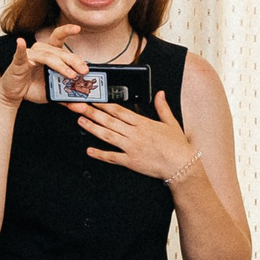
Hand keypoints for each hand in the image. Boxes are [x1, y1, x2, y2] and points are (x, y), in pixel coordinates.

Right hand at [0, 22, 87, 105]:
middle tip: (84, 70)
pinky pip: (21, 55)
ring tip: (71, 75)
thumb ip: (67, 96)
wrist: (14, 95)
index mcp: (50, 53)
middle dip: (74, 61)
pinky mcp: (18, 62)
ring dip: (61, 65)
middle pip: (59, 52)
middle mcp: (41, 51)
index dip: (67, 30)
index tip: (78, 28)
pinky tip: (21, 42)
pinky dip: (20, 48)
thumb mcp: (53, 92)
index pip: (59, 39)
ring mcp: (30, 55)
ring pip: (48, 56)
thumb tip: (82, 103)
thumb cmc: (32, 88)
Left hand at [75, 89, 200, 183]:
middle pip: (109, 121)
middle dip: (91, 112)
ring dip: (92, 128)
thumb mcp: (171, 123)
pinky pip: (112, 157)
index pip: (119, 110)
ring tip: (80, 121)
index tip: (93, 99)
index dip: (103, 104)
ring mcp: (131, 148)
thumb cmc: (177, 146)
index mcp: (143, 123)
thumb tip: (160, 93)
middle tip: (78, 106)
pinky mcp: (131, 161)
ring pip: (108, 136)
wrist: (181, 166)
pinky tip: (89, 150)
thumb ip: (162, 107)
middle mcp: (134, 134)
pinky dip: (100, 154)